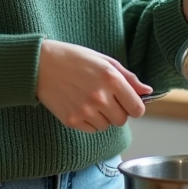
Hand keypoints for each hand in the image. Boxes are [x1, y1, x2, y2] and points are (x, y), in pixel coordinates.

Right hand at [36, 40, 151, 132]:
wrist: (40, 64)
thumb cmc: (74, 58)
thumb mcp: (104, 61)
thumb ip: (128, 78)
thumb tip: (147, 91)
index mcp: (111, 79)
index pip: (137, 108)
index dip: (134, 107)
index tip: (128, 102)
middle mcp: (100, 96)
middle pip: (122, 120)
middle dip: (118, 112)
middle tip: (106, 99)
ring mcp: (85, 110)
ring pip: (106, 126)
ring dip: (103, 117)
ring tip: (90, 100)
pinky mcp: (72, 120)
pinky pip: (91, 129)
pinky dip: (89, 121)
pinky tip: (80, 105)